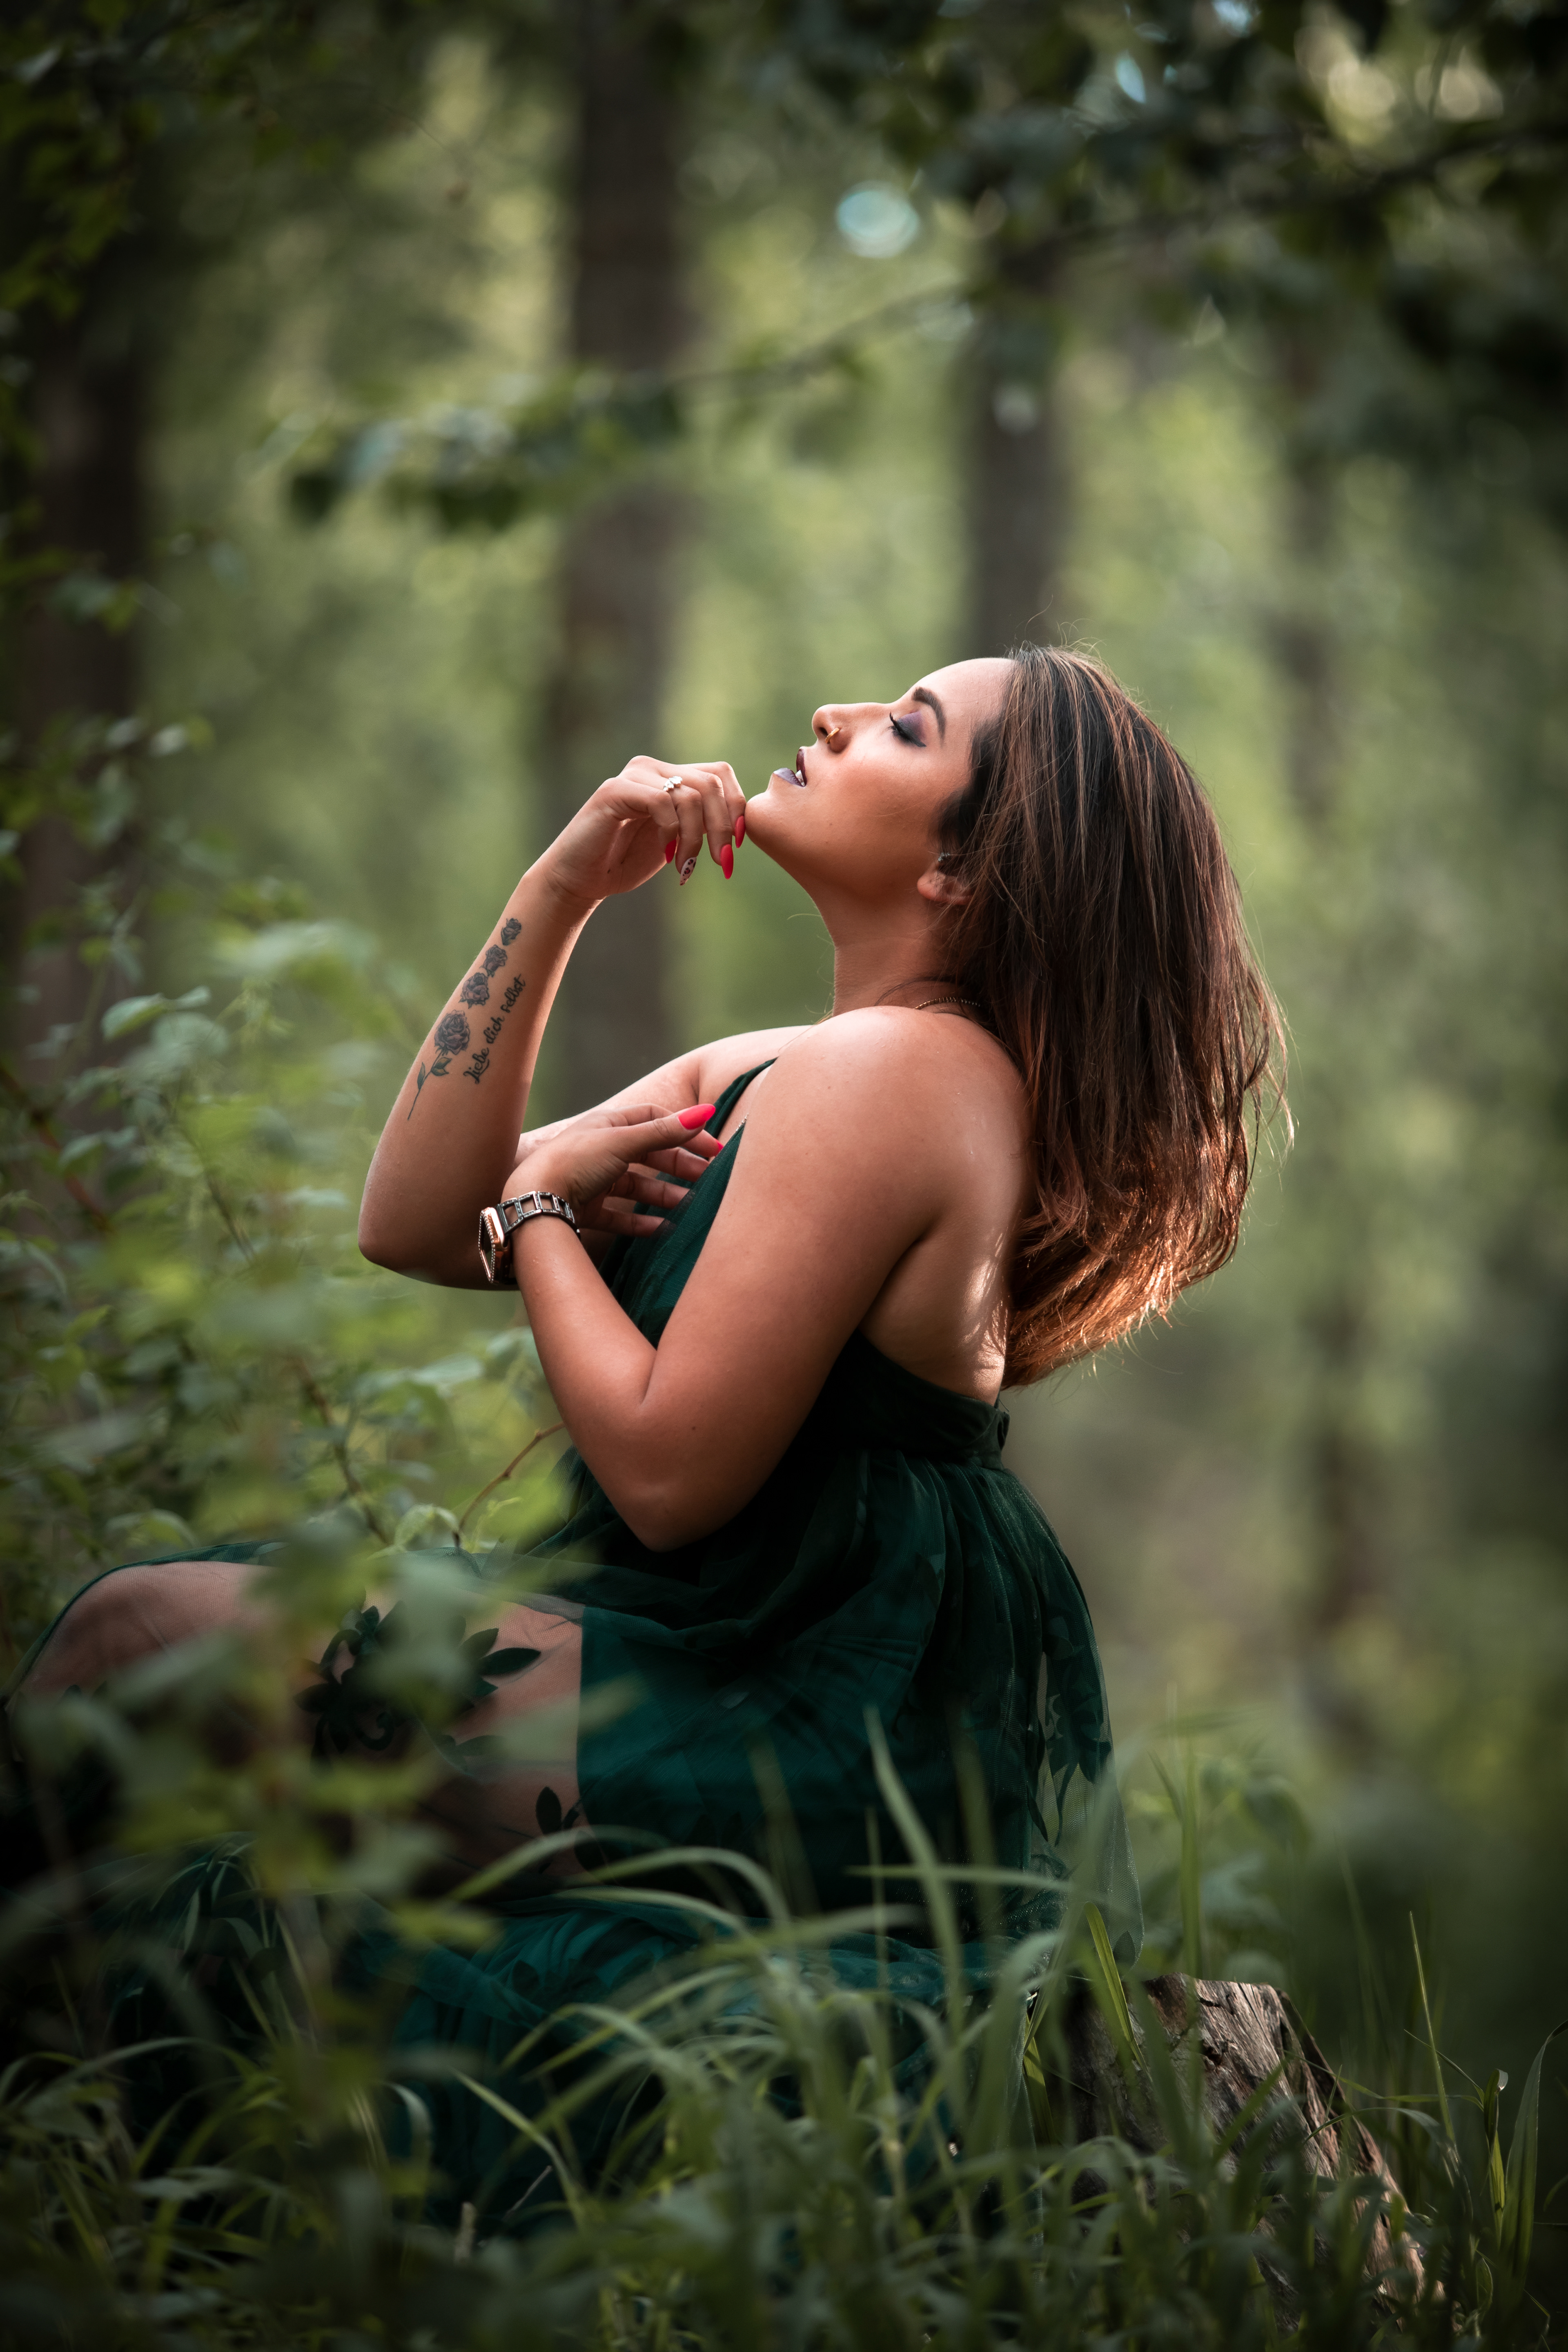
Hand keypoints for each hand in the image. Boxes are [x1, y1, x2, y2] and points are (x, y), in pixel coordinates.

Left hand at [506, 1103, 722, 1239]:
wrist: (532, 1200)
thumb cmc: (575, 1163)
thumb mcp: (622, 1142)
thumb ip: (664, 1132)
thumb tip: (705, 1111)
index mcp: (607, 1126)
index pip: (654, 1121)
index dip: (684, 1131)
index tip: (711, 1148)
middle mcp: (600, 1151)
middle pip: (649, 1155)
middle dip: (679, 1166)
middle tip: (708, 1178)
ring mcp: (593, 1181)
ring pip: (637, 1187)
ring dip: (664, 1196)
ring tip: (691, 1206)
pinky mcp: (586, 1210)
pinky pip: (620, 1216)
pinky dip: (641, 1223)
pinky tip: (662, 1229)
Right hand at [539, 756, 746, 913]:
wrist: (582, 878)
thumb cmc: (627, 861)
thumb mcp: (677, 841)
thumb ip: (702, 823)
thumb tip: (743, 824)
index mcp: (670, 775)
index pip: (720, 773)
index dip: (736, 807)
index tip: (735, 845)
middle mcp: (652, 768)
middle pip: (711, 782)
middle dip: (722, 827)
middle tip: (721, 862)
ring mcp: (633, 776)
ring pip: (690, 794)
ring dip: (697, 837)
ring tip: (685, 864)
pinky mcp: (614, 790)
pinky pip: (661, 802)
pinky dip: (672, 832)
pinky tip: (666, 853)